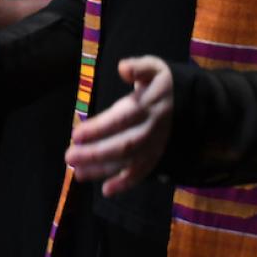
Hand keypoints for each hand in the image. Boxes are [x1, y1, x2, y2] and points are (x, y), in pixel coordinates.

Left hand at [65, 56, 172, 197]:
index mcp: (147, 105)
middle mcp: (150, 128)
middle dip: (95, 153)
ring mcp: (154, 145)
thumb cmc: (160, 81)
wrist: (188, 100)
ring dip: (103, 170)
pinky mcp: (156, 155)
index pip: (120, 119)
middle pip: (123, 145)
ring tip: (78, 174)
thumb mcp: (153, 66)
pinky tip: (106, 190)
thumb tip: (123, 68)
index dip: (99, 128)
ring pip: (129, 162)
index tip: (76, 135)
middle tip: (69, 157)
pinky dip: (126, 183)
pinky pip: (142, 172)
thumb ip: (138, 66)